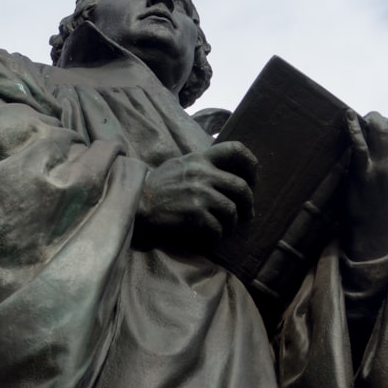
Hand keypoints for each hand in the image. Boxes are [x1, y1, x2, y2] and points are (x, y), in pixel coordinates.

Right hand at [137, 141, 256, 245]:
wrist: (135, 202)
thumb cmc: (157, 185)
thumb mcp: (180, 165)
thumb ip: (202, 165)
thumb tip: (227, 172)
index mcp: (200, 159)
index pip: (235, 150)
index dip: (250, 163)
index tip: (253, 177)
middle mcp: (203, 174)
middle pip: (241, 187)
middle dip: (248, 204)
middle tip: (247, 214)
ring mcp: (199, 194)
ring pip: (232, 211)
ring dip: (232, 224)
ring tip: (226, 229)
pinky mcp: (194, 214)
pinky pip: (218, 228)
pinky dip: (218, 235)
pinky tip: (212, 237)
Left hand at [344, 110, 387, 260]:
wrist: (373, 229)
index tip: (384, 126)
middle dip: (383, 120)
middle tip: (372, 118)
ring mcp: (381, 168)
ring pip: (380, 131)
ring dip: (372, 119)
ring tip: (364, 117)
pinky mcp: (362, 171)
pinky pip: (359, 143)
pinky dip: (353, 126)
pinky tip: (349, 115)